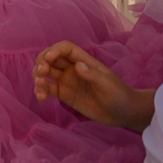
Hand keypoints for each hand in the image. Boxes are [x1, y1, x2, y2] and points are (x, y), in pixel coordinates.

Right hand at [35, 42, 150, 128]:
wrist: (123, 114)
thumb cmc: (119, 95)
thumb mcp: (108, 85)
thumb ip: (93, 75)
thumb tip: (77, 65)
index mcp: (83, 61)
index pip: (65, 48)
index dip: (54, 50)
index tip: (48, 59)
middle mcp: (72, 69)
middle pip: (51, 58)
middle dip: (42, 62)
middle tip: (41, 73)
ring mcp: (67, 81)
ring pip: (46, 73)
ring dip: (38, 76)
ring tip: (40, 85)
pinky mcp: (65, 94)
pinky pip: (48, 89)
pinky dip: (41, 90)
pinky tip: (40, 97)